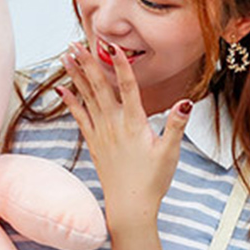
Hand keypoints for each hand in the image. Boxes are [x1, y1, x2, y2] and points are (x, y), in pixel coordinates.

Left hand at [57, 41, 191, 234]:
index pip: (128, 87)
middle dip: (88, 63)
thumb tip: (187, 102)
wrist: (129, 207)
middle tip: (76, 42)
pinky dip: (71, 102)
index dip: (121, 65)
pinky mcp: (94, 143)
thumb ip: (177, 125)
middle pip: (100, 88)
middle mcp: (114, 125)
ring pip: (86, 99)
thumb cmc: (152, 181)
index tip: (112, 45)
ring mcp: (101, 134)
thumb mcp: (170, 152)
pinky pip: (80, 117)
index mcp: (134, 124)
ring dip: (76, 76)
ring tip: (65, 56)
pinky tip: (62, 89)